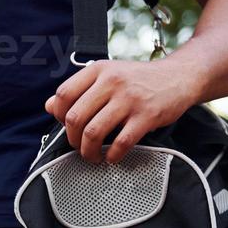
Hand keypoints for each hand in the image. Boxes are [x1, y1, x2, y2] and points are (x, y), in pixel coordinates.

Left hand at [44, 58, 199, 162]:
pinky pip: (120, 142)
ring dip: (88, 151)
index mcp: (98, 70)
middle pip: (75, 117)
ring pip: (93, 132)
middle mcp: (112, 82)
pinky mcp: (146, 116)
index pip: (64, 94)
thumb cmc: (139, 80)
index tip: (66, 125)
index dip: (58, 115)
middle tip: (78, 147)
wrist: (179, 76)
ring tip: (92, 156)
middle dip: (72, 139)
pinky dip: (112, 155)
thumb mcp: (107, 76)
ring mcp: (129, 99)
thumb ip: (78, 90)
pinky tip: (112, 157)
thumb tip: (49, 106)